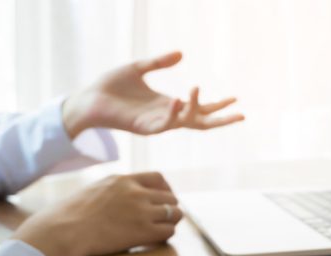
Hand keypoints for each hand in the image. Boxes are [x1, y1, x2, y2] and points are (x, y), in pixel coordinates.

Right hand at [12, 172, 181, 255]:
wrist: (64, 231)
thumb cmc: (69, 215)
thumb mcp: (94, 189)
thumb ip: (114, 190)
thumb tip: (122, 198)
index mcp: (123, 180)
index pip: (158, 177)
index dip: (165, 189)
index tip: (162, 199)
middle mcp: (136, 192)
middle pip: (170, 196)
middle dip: (169, 207)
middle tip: (164, 218)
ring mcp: (141, 211)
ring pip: (175, 213)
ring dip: (171, 221)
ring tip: (162, 229)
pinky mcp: (143, 231)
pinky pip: (169, 231)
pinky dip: (166, 235)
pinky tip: (156, 240)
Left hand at [62, 51, 244, 137]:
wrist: (88, 99)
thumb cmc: (110, 86)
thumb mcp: (138, 68)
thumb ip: (159, 62)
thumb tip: (181, 53)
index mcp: (168, 104)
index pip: (200, 108)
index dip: (218, 104)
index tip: (236, 98)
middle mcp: (167, 116)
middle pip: (202, 122)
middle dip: (222, 120)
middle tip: (242, 115)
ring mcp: (157, 124)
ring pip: (185, 122)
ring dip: (195, 108)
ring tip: (196, 89)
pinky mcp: (144, 127)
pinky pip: (165, 123)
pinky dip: (174, 113)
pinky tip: (178, 99)